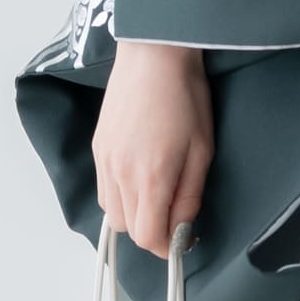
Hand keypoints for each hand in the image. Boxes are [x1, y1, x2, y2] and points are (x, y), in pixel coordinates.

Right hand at [93, 39, 212, 259]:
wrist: (154, 53)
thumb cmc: (185, 96)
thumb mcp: (202, 150)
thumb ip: (189, 196)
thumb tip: (181, 230)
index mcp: (150, 177)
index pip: (148, 237)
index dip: (167, 247)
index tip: (184, 238)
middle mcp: (119, 174)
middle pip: (127, 230)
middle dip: (151, 232)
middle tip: (174, 215)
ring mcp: (103, 160)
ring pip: (111, 212)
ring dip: (133, 215)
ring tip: (157, 194)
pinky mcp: (97, 147)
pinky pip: (103, 189)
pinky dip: (119, 195)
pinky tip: (139, 176)